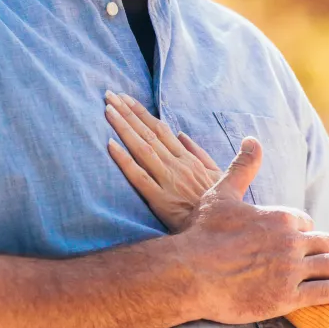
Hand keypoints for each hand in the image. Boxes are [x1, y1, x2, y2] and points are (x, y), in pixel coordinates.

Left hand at [105, 92, 221, 230]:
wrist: (221, 232)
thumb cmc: (218, 207)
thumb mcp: (218, 176)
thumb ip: (200, 154)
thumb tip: (182, 135)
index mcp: (188, 159)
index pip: (161, 129)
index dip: (141, 113)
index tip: (125, 99)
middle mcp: (176, 165)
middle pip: (148, 133)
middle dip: (127, 113)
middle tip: (108, 95)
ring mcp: (168, 182)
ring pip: (142, 149)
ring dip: (124, 128)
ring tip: (108, 110)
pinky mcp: (160, 201)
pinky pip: (139, 177)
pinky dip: (124, 160)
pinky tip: (110, 145)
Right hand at [168, 134, 328, 324]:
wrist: (188, 274)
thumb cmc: (202, 234)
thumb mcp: (221, 194)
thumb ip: (242, 168)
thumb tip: (252, 140)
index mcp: (280, 216)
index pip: (306, 223)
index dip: (305, 231)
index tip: (303, 240)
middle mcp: (291, 241)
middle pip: (325, 243)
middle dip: (328, 249)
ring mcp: (292, 270)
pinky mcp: (289, 298)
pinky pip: (328, 291)